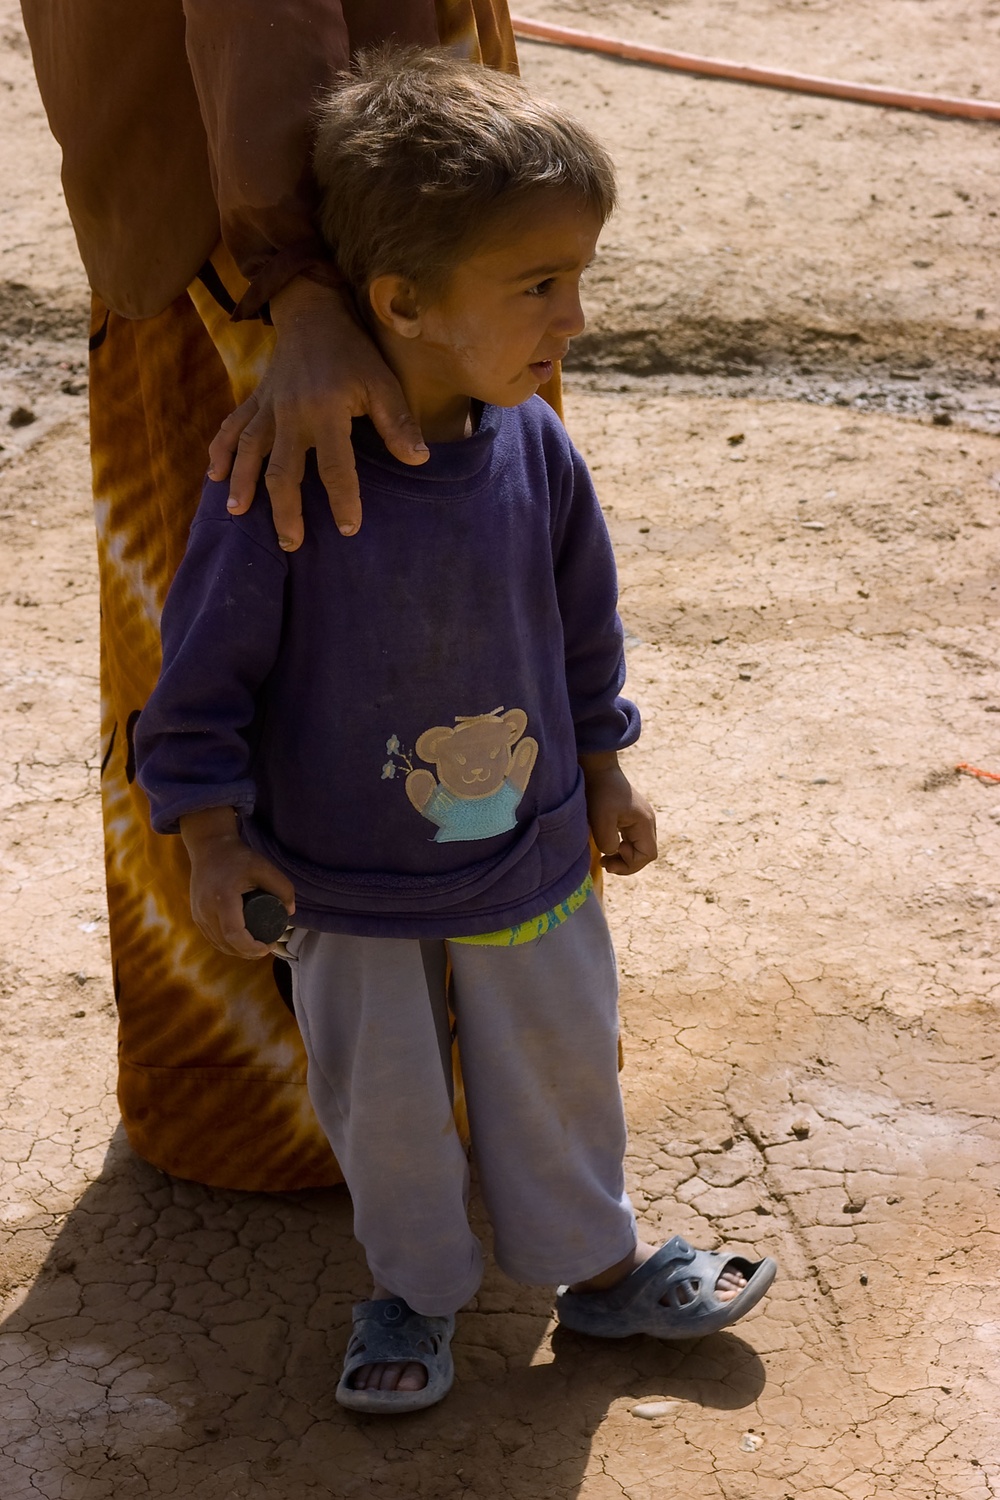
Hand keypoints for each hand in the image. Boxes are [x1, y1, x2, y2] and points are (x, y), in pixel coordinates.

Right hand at [179, 807, 295, 958]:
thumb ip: (283, 887)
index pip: (234, 934)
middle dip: (248, 952)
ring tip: (258, 946)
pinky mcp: (196, 915)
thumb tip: (290, 912)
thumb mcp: (264, 867)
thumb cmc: (239, 857)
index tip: (268, 947)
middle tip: (268, 947)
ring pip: (218, 943)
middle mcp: (206, 909)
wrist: (209, 847)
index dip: (251, 947)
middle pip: (226, 943)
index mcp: (222, 898)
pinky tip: (241, 945)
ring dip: (238, 951)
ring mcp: (198, 913)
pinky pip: (212, 937)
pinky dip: (227, 944)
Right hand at [209, 277, 428, 549]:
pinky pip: (232, 427)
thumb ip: (398, 422)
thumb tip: (418, 460)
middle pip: (283, 470)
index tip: (349, 528)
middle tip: (291, 543)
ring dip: (242, 483)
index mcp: (326, 411)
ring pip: (249, 451)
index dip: (343, 498)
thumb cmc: (354, 352)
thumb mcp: (383, 382)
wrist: (314, 313)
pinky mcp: (255, 401)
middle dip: (285, 509)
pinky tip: (214, 475)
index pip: (334, 465)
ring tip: (238, 514)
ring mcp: (268, 407)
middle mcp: (291, 414)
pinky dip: (220, 450)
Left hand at [579, 752, 657, 875]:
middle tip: (605, 864)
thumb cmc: (600, 792)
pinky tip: (608, 846)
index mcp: (644, 823)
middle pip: (645, 853)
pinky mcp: (632, 818)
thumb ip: (608, 841)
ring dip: (624, 857)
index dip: (630, 863)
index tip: (609, 858)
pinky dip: (622, 848)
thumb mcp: (601, 818)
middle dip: (627, 863)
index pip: (647, 854)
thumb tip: (612, 852)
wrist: (599, 769)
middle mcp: (647, 822)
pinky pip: (633, 840)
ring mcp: (641, 820)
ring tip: (605, 859)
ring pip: (639, 847)